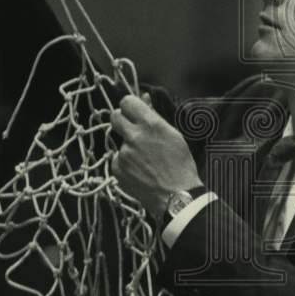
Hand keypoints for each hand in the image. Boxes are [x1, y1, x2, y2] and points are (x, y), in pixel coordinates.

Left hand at [111, 93, 202, 218]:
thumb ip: (154, 116)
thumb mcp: (173, 135)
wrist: (177, 197)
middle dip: (122, 121)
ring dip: (128, 146)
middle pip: (114, 117)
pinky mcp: (117, 169)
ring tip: (145, 160)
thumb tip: (144, 98)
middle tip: (133, 131)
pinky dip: (126, 164)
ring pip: (119, 141)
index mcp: (151, 125)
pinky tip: (140, 172)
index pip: (127, 102)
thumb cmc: (180, 165)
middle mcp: (134, 136)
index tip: (134, 113)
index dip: (130, 107)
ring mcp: (124, 154)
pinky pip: (117, 159)